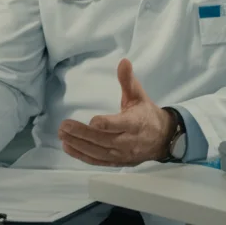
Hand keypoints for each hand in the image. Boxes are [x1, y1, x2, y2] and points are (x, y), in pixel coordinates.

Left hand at [58, 58, 175, 166]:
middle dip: (82, 134)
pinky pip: (98, 161)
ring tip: (62, 135)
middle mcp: (129, 142)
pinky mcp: (118, 162)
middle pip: (103, 140)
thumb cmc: (147, 115)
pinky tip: (68, 148)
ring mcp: (123, 155)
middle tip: (64, 126)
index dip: (106, 124)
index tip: (92, 121)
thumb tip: (123, 61)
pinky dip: (83, 156)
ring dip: (78, 144)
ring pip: (98, 152)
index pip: (119, 125)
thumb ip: (128, 80)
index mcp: (136, 123)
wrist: (163, 139)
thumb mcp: (139, 96)